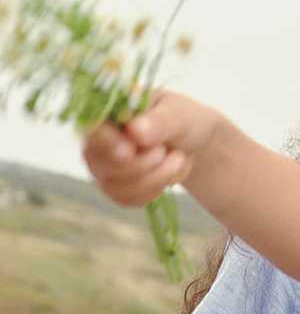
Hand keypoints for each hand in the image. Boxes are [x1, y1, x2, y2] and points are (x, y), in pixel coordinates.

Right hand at [82, 92, 221, 206]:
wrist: (192, 142)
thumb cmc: (180, 120)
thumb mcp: (177, 114)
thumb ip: (158, 121)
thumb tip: (134, 131)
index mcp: (107, 114)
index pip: (93, 131)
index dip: (108, 144)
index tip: (129, 152)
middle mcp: (97, 142)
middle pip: (104, 165)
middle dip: (142, 165)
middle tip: (166, 151)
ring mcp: (104, 167)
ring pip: (117, 187)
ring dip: (154, 179)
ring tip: (177, 159)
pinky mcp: (117, 188)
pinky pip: (129, 200)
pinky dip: (154, 191)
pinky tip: (167, 175)